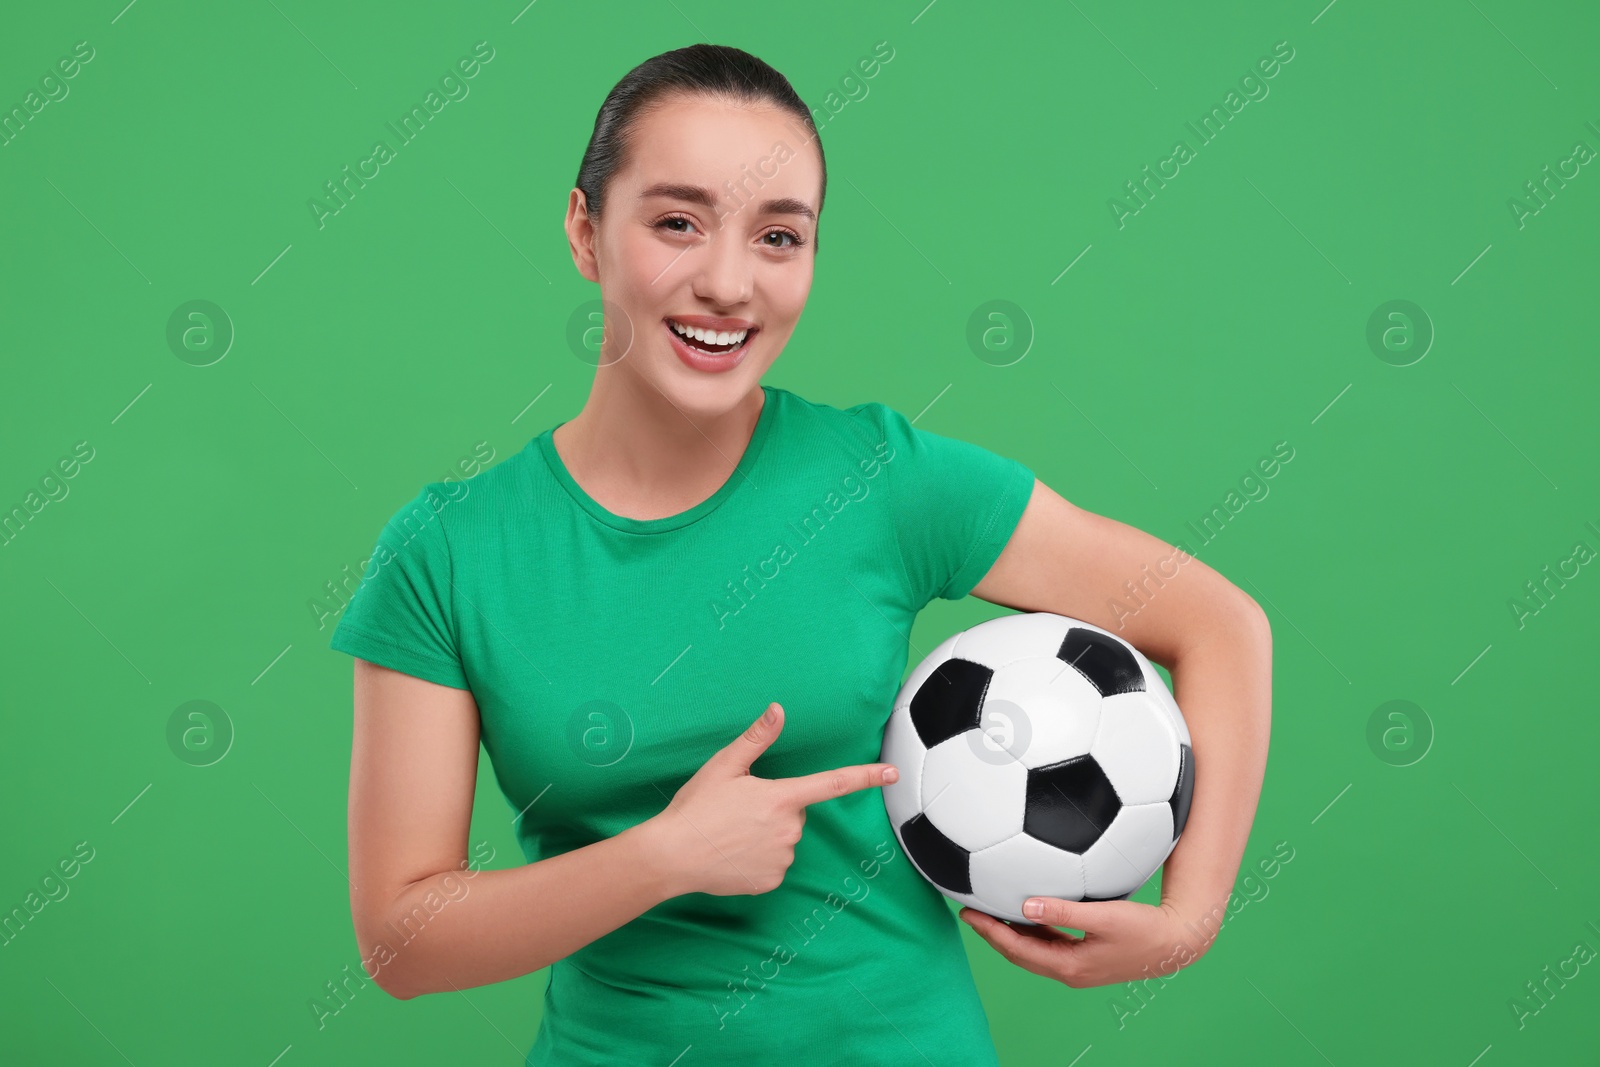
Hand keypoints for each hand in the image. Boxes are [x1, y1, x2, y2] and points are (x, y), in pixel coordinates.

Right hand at [645, 702, 898, 897]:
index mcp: (781, 797)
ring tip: (731, 833)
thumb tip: (778, 710)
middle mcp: (789, 829)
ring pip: (784, 839)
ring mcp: (782, 858)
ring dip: (766, 834)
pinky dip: (758, 858)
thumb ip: (756, 738)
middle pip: (795, 813)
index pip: (833, 783)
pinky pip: (774, 864)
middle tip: (738, 810)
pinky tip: (734, 854)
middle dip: (775, 808)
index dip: (866, 776)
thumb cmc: (696, 809)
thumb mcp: (724, 767)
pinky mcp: (771, 881)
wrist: (671, 857)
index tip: (893, 774)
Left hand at [958, 897, 1214, 987]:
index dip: (991, 932)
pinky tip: (1027, 912)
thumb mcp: (1103, 917)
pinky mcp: (1087, 956)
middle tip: (970, 911)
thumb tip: (1026, 904)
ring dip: (1011, 932)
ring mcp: (1078, 965)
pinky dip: (1033, 930)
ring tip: (991, 911)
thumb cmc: (1143, 929)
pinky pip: (1050, 944)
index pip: (1018, 950)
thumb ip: (1064, 911)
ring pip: (1033, 950)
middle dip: (993, 933)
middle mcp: (1069, 970)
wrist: (1176, 943)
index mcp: (1069, 965)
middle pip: (1020, 953)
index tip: (969, 913)